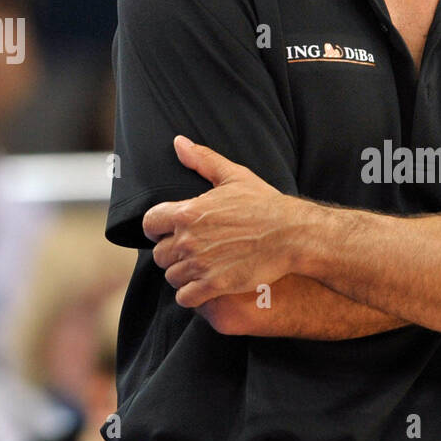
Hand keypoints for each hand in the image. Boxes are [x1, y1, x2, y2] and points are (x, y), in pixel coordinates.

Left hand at [143, 136, 299, 308]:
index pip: (149, 224)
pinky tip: (204, 290)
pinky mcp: (214, 285)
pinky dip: (191, 296)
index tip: (169, 234)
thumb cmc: (265, 204)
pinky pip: (185, 298)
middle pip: (160, 255)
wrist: (292, 234)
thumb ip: (202, 160)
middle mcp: (188, 239)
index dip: (157, 230)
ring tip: (200, 272)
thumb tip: (178, 142)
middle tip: (192, 255)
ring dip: (183, 277)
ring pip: (172, 277)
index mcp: (187, 212)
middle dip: (173, 256)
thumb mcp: (234, 176)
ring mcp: (200, 264)